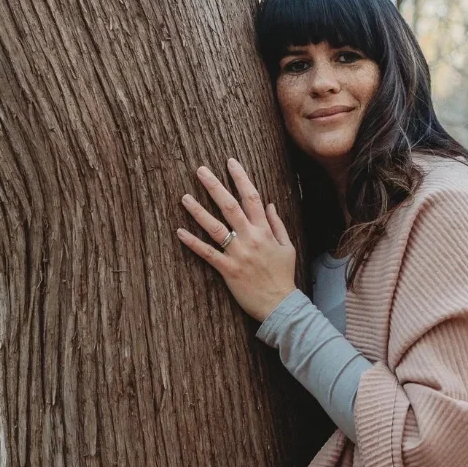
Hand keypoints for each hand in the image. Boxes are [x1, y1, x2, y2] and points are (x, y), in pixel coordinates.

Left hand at [176, 157, 297, 321]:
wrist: (281, 304)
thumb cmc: (283, 275)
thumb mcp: (287, 247)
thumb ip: (277, 224)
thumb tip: (269, 204)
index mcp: (265, 231)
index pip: (251, 197)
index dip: (240, 178)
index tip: (230, 163)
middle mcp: (250, 238)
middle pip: (230, 206)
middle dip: (214, 186)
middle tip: (200, 170)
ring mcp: (238, 253)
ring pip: (215, 227)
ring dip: (198, 210)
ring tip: (184, 197)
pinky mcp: (228, 269)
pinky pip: (208, 253)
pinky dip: (193, 242)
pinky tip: (180, 231)